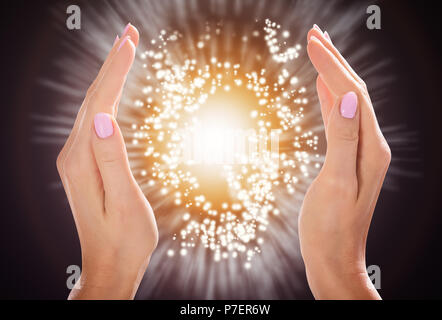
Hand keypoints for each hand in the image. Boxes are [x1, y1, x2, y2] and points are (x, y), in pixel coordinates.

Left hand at [56, 24, 157, 299]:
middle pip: (93, 99)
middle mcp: (75, 155)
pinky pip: (95, 122)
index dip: (116, 71)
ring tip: (125, 52)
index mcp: (83, 161)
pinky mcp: (86, 164)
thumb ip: (112, 160)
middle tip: (130, 34)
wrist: (109, 266)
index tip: (130, 42)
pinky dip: (107, 99)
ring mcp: (78, 159)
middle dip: (112, 64)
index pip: (100, 104)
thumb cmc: (124, 239)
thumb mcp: (123, 202)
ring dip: (109, 77)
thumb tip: (104, 118)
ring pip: (93, 107)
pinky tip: (113, 92)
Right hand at [298, 26, 390, 299]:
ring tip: (317, 51)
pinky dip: (329, 99)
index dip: (333, 66)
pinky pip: (338, 120)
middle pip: (354, 92)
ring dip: (332, 75)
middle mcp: (368, 145)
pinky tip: (322, 88)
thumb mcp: (337, 184)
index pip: (354, 95)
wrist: (332, 257)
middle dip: (334, 61)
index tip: (312, 42)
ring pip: (346, 102)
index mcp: (370, 148)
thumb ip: (344, 140)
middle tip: (315, 34)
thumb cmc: (331, 228)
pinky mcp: (343, 158)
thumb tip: (350, 96)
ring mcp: (357, 151)